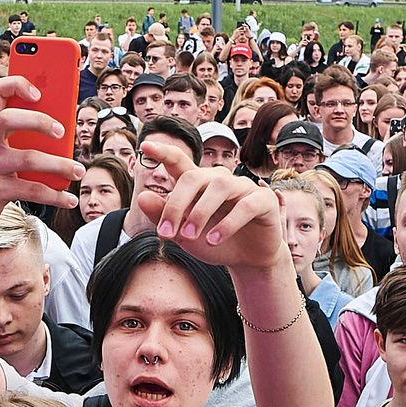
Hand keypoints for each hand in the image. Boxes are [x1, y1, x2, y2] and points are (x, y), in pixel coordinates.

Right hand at [0, 77, 76, 236]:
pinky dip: (55, 195)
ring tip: (78, 171)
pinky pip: (32, 190)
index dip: (16, 85)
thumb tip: (62, 132)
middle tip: (62, 132)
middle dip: (40, 121)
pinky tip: (68, 198)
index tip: (39, 92)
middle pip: (8, 118)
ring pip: (28, 158)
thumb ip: (18, 137)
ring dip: (60, 165)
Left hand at [140, 166, 287, 275]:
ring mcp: (243, 187)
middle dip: (176, 204)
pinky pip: (245, 205)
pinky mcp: (264, 201)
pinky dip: (227, 224)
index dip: (164, 152)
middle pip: (194, 177)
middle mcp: (220, 179)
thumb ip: (164, 216)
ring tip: (189, 237)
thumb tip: (141, 196)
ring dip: (200, 213)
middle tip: (165, 234)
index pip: (180, 161)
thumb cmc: (213, 242)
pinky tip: (213, 241)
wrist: (248, 261)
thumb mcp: (184, 235)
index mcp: (199, 183)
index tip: (145, 145)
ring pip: (219, 187)